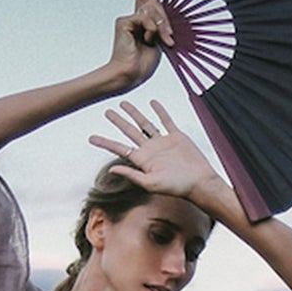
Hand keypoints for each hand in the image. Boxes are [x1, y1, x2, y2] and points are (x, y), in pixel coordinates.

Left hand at [88, 99, 224, 207]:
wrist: (200, 183)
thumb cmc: (177, 187)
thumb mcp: (151, 184)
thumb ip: (132, 175)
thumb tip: (111, 170)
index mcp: (142, 160)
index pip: (120, 148)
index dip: (105, 142)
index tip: (91, 138)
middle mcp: (150, 150)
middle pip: (130, 132)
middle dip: (118, 122)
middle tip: (106, 112)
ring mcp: (163, 142)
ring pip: (145, 124)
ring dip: (135, 113)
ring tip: (124, 103)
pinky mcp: (176, 137)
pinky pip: (166, 121)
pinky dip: (160, 111)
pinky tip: (153, 103)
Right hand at [107, 0, 173, 91]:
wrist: (131, 74)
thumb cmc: (143, 64)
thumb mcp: (158, 40)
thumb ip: (159, 22)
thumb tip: (158, 1)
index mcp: (143, 23)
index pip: (153, 1)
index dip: (163, 11)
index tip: (169, 32)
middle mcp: (135, 19)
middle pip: (153, 1)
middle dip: (165, 18)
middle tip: (168, 35)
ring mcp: (129, 20)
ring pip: (150, 6)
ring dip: (161, 24)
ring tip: (162, 39)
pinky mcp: (123, 22)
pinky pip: (143, 16)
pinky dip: (151, 27)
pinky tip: (149, 39)